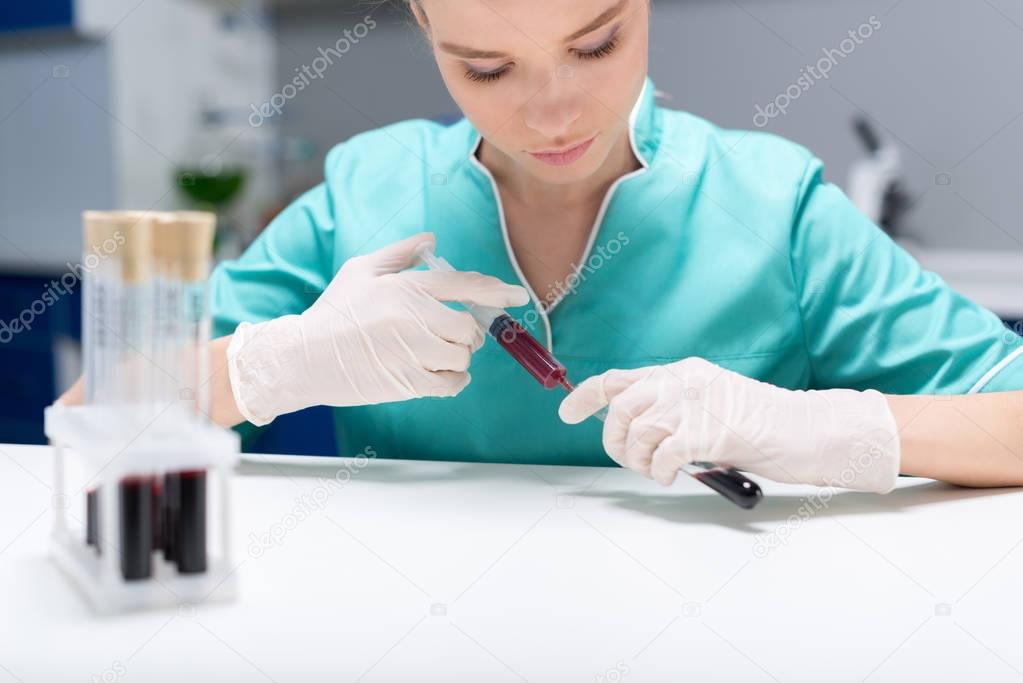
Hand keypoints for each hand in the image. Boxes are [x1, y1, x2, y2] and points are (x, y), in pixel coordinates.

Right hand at [228, 232, 528, 424]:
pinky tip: (441, 374)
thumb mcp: (360, 270)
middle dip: (468, 332)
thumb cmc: (333, 313)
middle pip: (469, 326)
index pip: (462, 285)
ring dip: (458, 356)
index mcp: (405, 287)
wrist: (303, 357)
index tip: (517, 296)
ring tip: (437, 353)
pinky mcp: (407, 382)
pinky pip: (452, 383)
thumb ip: (400, 254)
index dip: (495, 290)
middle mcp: (413, 317)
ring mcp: (411, 352)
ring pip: (462, 356)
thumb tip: (432, 240)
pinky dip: (454, 380)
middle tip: (453, 334)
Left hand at [559, 357, 900, 492]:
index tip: (566, 412)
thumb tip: (634, 429)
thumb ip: (673, 409)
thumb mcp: (709, 405)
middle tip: (630, 460)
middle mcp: (683, 381)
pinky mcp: (708, 432)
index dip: (586, 396)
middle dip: (613, 440)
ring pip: (636, 431)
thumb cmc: (762, 425)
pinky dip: (658, 471)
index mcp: (682, 372)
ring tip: (655, 470)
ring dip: (636, 459)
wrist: (808, 431)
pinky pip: (661, 454)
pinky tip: (671, 475)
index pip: (619, 378)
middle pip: (620, 406)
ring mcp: (696, 404)